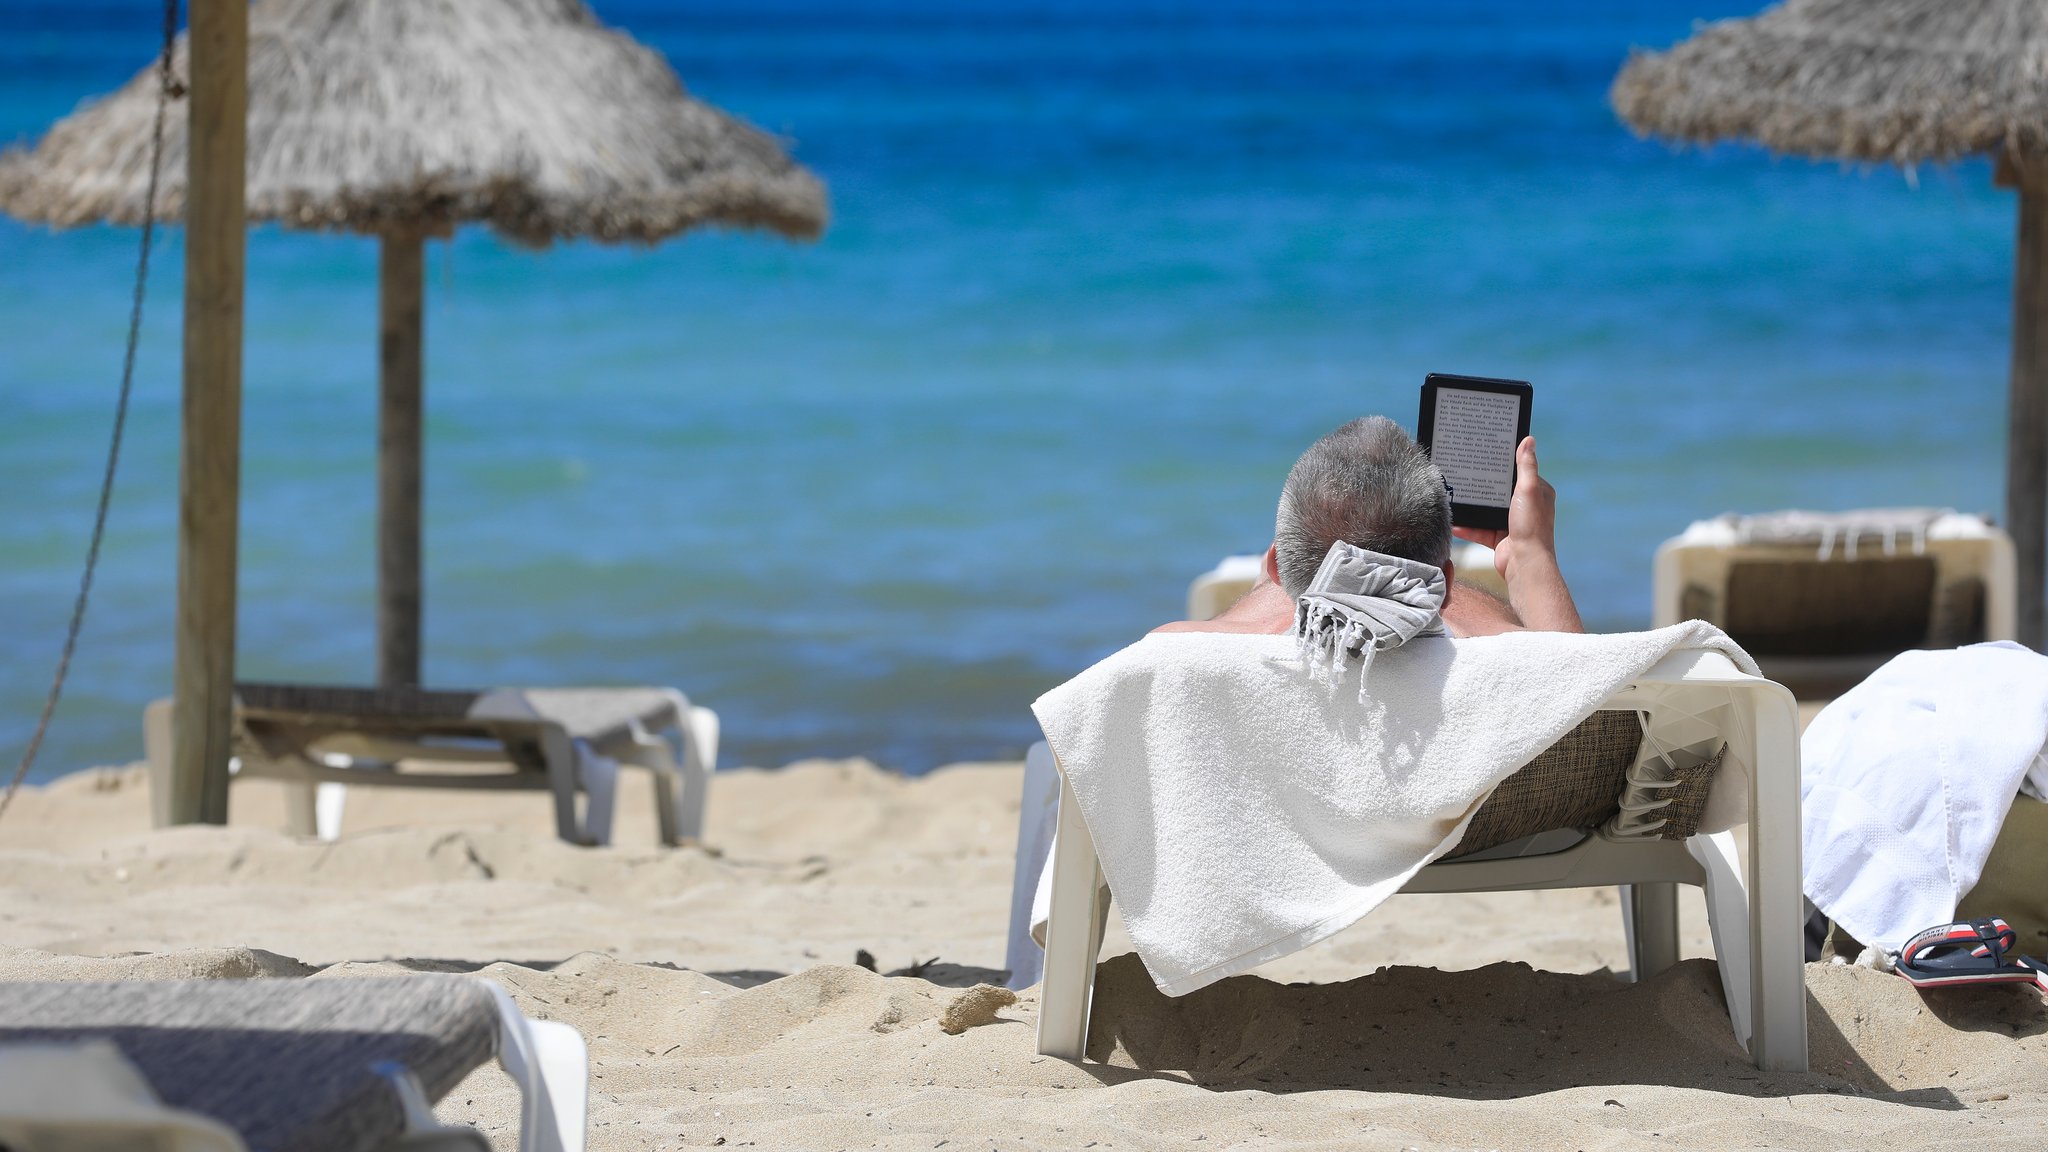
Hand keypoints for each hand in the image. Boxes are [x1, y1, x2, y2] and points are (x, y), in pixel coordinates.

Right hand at [1451, 436, 1556, 579]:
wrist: (1523, 564)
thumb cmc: (1530, 527)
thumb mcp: (1528, 490)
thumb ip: (1526, 466)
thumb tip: (1529, 440)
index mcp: (1538, 494)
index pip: (1521, 473)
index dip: (1506, 465)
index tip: (1489, 456)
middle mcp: (1527, 507)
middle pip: (1501, 491)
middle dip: (1485, 485)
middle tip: (1467, 473)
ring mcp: (1512, 523)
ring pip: (1488, 510)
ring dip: (1474, 507)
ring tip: (1456, 495)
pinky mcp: (1499, 538)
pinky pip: (1479, 529)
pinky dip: (1467, 526)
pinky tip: (1454, 521)